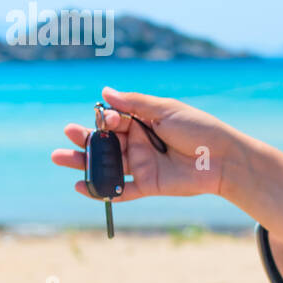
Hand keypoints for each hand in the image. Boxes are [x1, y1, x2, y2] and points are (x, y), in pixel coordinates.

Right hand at [51, 86, 236, 200]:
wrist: (222, 157)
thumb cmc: (198, 128)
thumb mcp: (166, 110)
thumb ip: (135, 104)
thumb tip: (105, 92)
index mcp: (143, 123)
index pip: (114, 121)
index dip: (105, 120)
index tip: (106, 119)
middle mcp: (139, 143)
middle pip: (105, 142)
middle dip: (84, 139)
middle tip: (68, 135)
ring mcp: (142, 164)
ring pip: (107, 165)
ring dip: (84, 163)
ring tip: (60, 158)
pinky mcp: (148, 184)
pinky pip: (120, 190)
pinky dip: (101, 190)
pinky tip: (81, 186)